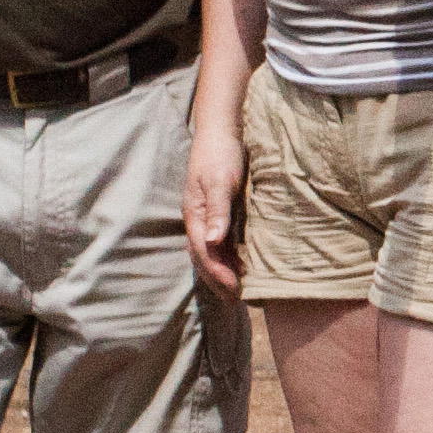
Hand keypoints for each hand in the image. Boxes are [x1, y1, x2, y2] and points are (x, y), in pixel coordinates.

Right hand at [182, 111, 246, 292]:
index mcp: (195, 215)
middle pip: (203, 257)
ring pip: (209, 252)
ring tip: (237, 290)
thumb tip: (212, 241)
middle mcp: (197, 219)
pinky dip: (226, 256)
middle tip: (235, 301)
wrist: (220, 132)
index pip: (203, 253)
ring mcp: (205, 216)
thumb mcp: (220, 182)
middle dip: (217, 280)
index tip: (234, 291)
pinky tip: (238, 263)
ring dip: (221, 271)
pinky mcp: (216, 211)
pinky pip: (218, 241)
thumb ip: (218, 210)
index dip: (217, 274)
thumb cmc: (220, 155)